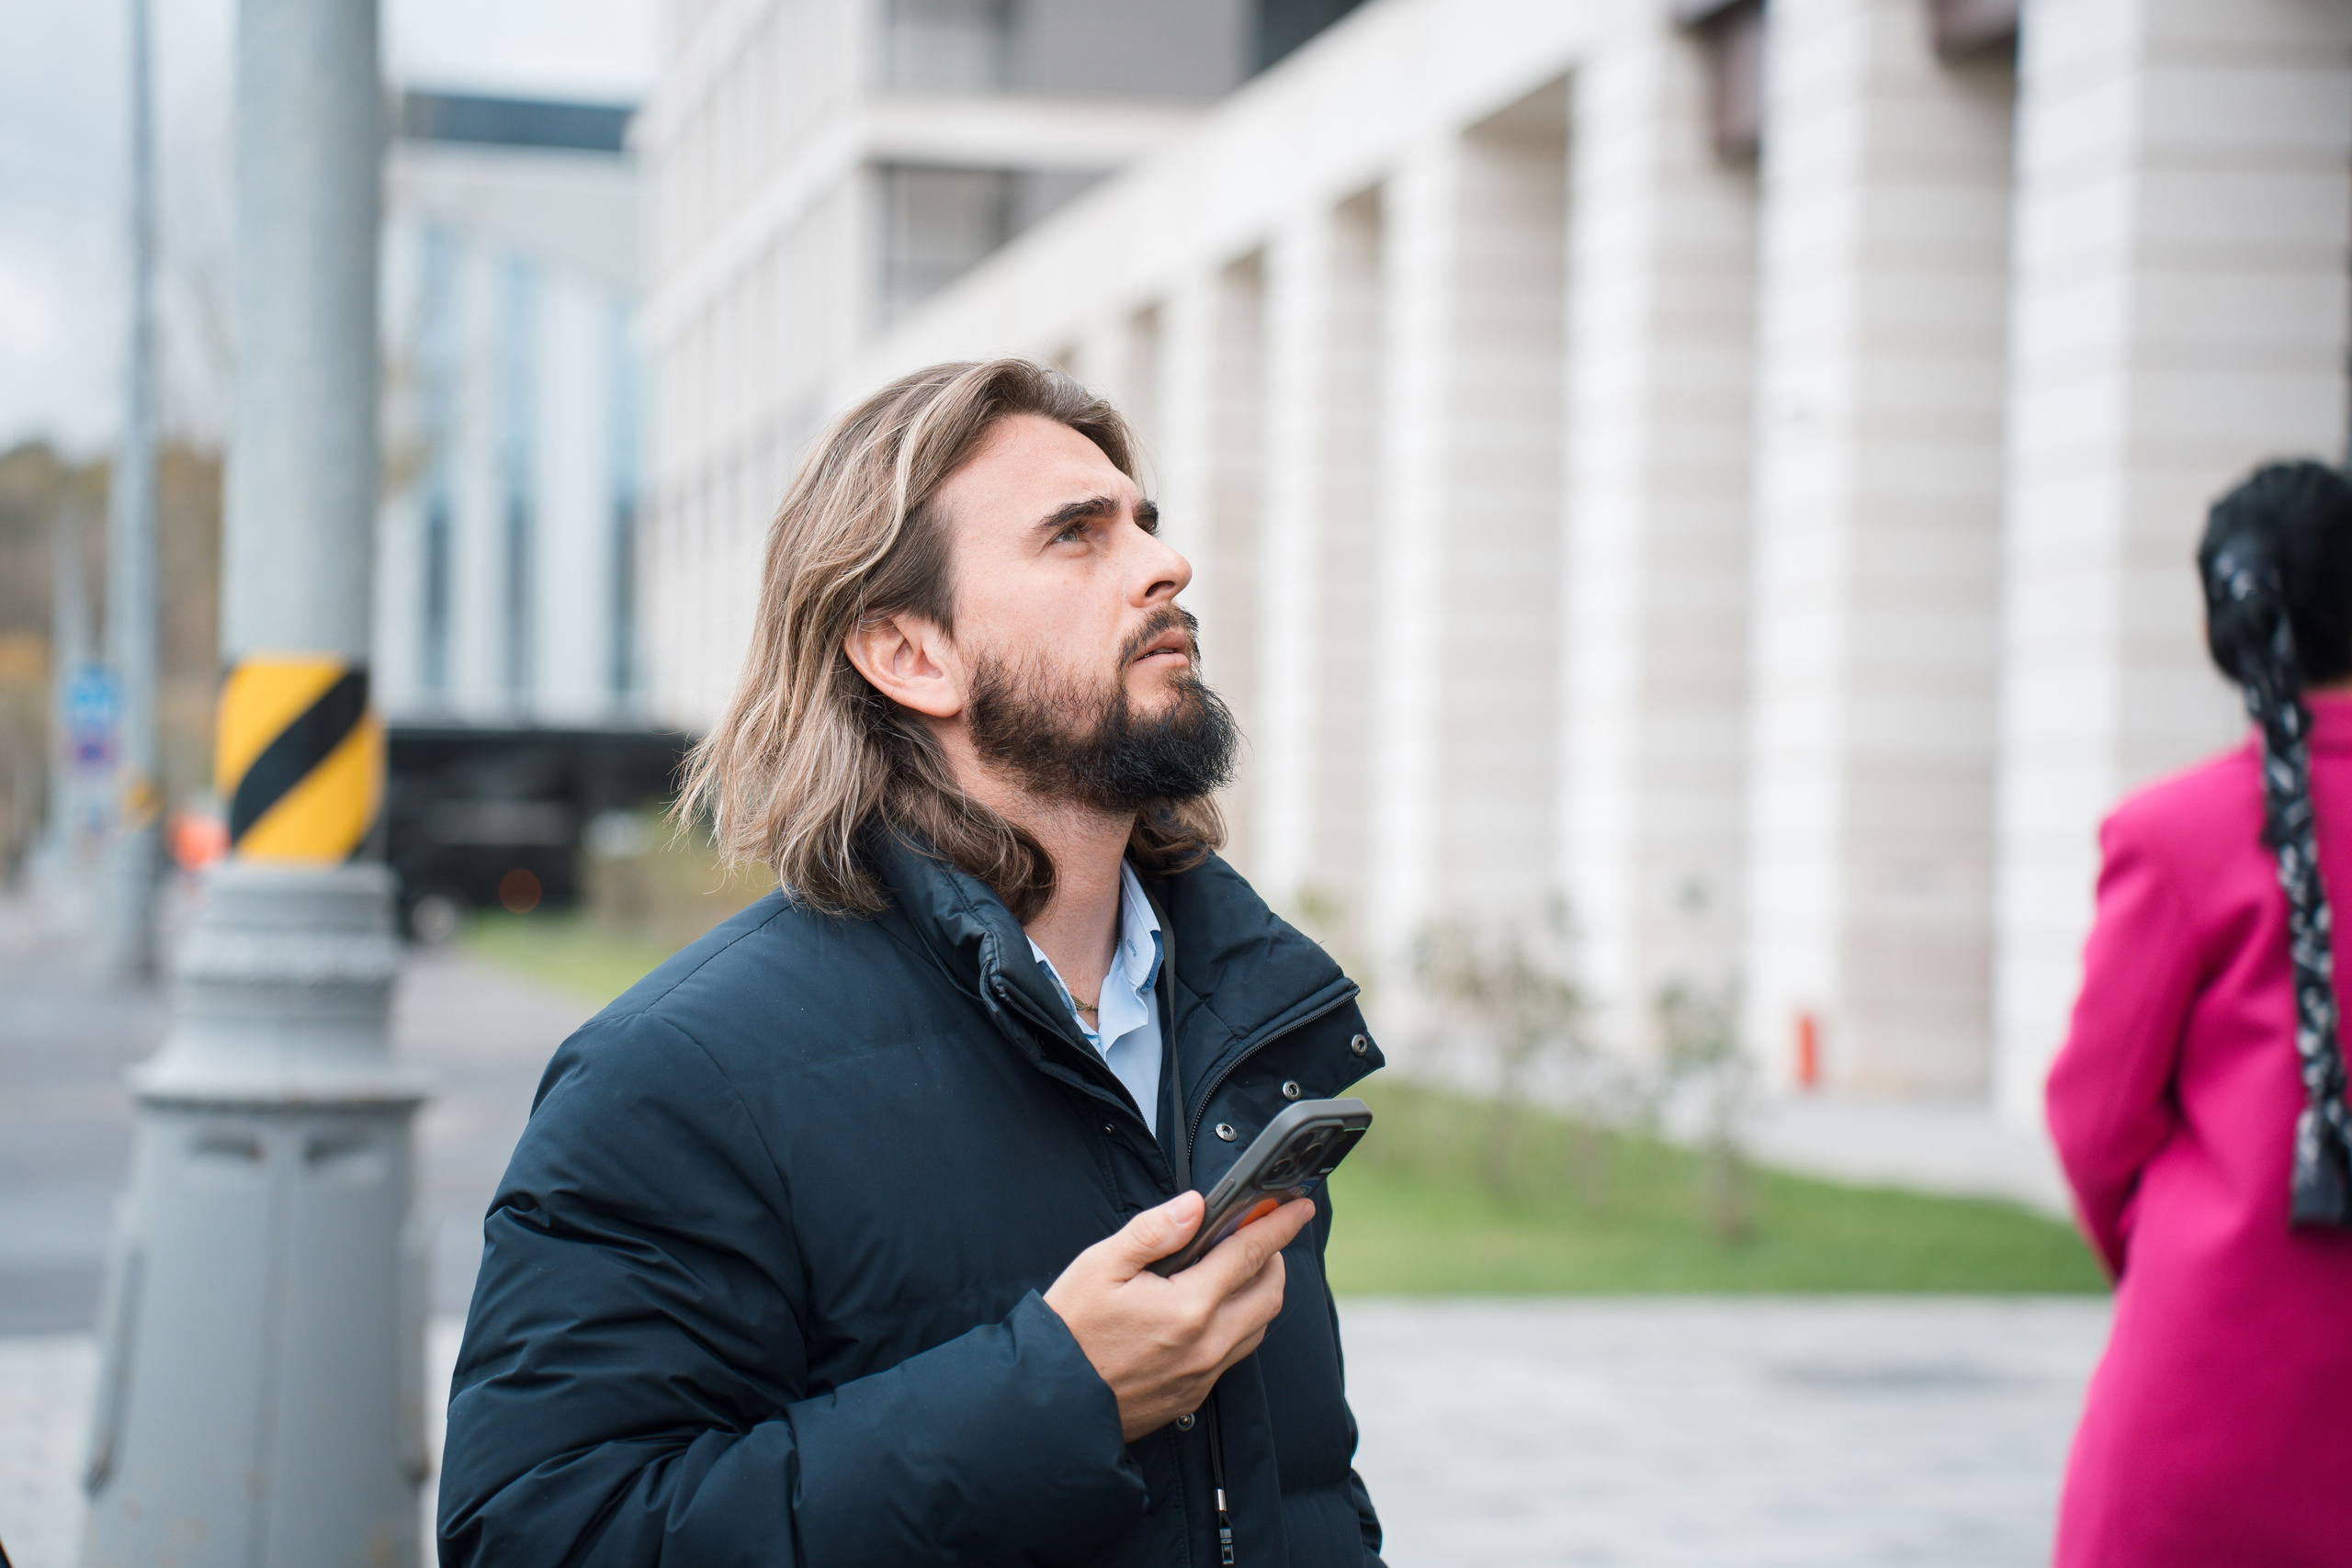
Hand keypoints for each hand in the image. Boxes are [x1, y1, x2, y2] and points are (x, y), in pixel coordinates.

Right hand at [1043, 1190, 1314, 1440]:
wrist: (1049, 1403)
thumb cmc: (1069, 1331)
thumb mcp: (1100, 1266)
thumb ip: (1154, 1231)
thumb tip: (1196, 1206)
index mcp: (1187, 1307)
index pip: (1250, 1254)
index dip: (1278, 1224)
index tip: (1297, 1206)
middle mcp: (1206, 1345)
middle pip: (1270, 1294)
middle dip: (1273, 1257)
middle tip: (1254, 1234)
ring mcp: (1203, 1374)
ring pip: (1259, 1326)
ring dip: (1259, 1292)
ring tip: (1234, 1268)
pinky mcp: (1194, 1395)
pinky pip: (1236, 1353)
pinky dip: (1239, 1323)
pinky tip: (1210, 1309)